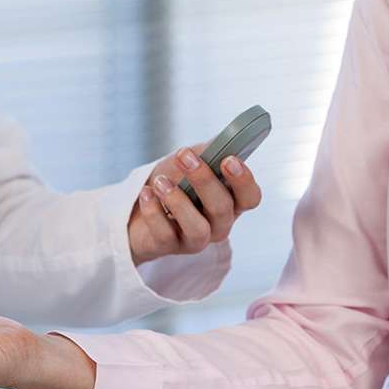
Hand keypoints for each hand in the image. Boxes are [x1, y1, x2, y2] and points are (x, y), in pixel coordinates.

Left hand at [128, 144, 262, 265]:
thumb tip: (221, 140)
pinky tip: (146, 193)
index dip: (243, 180)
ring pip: (198, 229)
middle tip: (184, 155)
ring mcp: (195, 240)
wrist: (138, 206)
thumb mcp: (192, 160)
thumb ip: (209, 150)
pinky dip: (153, 211)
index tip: (228, 158)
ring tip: (160, 181)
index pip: (250, 197)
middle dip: (204, 180)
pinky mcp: (169, 247)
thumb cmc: (174, 180)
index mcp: (231, 202)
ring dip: (178, 202)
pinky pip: (165, 234)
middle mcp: (219, 225)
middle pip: (223, 209)